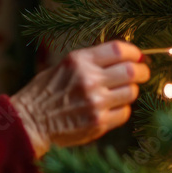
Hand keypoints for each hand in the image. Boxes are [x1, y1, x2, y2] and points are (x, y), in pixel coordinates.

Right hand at [10, 40, 148, 158]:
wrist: (29, 121)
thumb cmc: (45, 92)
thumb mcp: (64, 66)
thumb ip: (91, 62)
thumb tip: (123, 58)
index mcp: (79, 60)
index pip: (119, 49)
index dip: (135, 52)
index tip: (139, 57)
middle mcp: (89, 79)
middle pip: (132, 71)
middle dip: (142, 72)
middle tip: (141, 74)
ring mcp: (95, 102)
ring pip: (132, 92)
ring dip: (130, 91)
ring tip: (119, 93)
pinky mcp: (98, 123)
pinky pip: (124, 113)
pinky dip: (121, 110)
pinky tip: (109, 109)